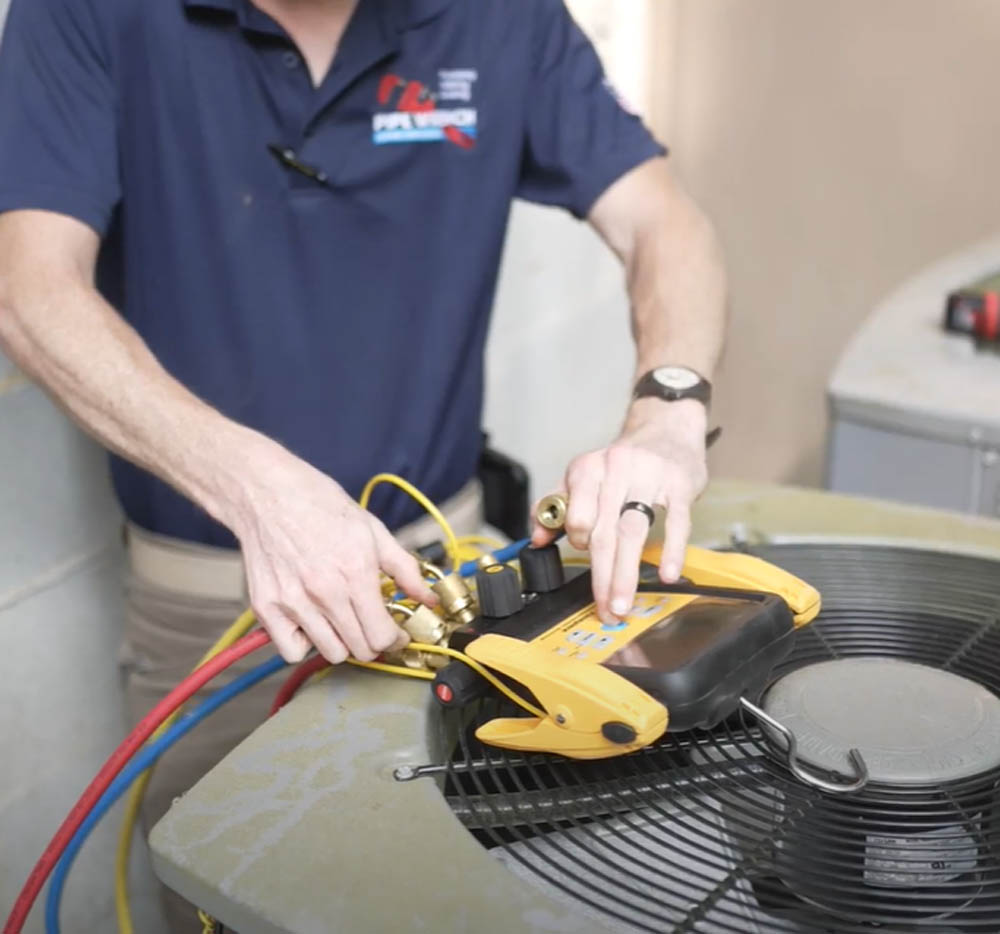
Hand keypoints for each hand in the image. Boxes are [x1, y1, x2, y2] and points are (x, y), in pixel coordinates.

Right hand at [224, 440, 436, 663]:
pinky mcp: (266, 607)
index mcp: (355, 573)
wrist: (268, 492)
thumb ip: (405, 568)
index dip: (396, 639)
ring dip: (342, 643)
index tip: (396, 633)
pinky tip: (311, 621)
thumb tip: (428, 597)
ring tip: (341, 619)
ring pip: (330, 653)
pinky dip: (304, 643)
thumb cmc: (320, 505)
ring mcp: (293, 603)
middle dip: (373, 641)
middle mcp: (324, 593)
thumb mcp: (373, 530)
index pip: (383, 636)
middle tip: (371, 624)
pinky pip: (291, 651)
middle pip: (360, 650)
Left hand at [532, 399, 707, 621]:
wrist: (666, 428)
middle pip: (604, 532)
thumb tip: (537, 538)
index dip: (579, 544)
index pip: (576, 516)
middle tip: (604, 609)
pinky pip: (677, 521)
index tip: (585, 565)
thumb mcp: (585, 475)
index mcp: (587, 469)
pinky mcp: (680, 483)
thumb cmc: (623, 460)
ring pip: (633, 531)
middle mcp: (615, 469)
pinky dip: (672, 550)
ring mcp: (649, 476)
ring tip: (623, 603)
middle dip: (601, 576)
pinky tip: (667, 574)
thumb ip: (557, 506)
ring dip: (626, 573)